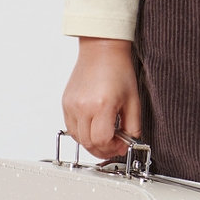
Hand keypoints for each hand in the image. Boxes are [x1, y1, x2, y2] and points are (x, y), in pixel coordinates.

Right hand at [62, 37, 142, 157]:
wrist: (101, 49)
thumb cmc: (118, 69)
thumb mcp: (133, 100)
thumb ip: (133, 125)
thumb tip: (128, 143)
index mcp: (101, 105)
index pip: (102, 141)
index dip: (113, 148)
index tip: (122, 145)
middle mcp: (83, 106)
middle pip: (89, 143)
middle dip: (103, 150)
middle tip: (115, 146)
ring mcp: (71, 105)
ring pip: (78, 138)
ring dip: (92, 143)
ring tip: (105, 137)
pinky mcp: (65, 103)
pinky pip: (71, 127)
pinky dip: (82, 133)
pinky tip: (93, 128)